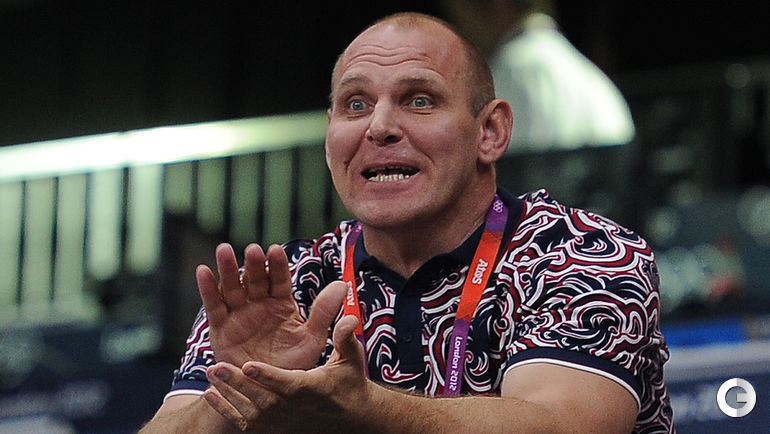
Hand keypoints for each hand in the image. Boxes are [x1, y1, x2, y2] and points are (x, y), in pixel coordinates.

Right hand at [197, 242, 348, 369]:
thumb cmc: (292, 365)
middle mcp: (259, 303)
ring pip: (232, 287)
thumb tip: (343, 284)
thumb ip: (324, 312)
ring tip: (224, 250)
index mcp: (282, 303)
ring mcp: (239, 313)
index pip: (280, 279)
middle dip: (253, 264)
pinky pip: (214, 305)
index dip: (277, 265)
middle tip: (252, 250)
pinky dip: (207, 288)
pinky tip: (203, 270)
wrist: (267, 392)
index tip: (275, 251)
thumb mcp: (311, 339)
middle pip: (255, 279)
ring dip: (227, 268)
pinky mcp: (221, 327)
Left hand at [202, 315, 370, 431]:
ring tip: (210, 374)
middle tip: (217, 367)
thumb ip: (345, 338)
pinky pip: (246, 423)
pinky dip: (226, 410)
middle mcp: (295, 409)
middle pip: (263, 399)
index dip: (268, 376)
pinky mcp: (273, 429)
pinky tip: (210, 395)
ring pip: (251, 411)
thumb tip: (349, 319)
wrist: (348, 418)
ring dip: (229, 394)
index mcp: (314, 389)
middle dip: (239, 384)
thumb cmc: (348, 383)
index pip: (289, 384)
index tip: (249, 365)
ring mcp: (282, 422)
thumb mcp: (351, 360)